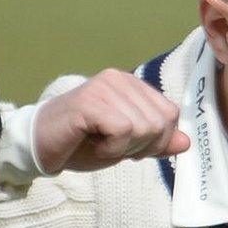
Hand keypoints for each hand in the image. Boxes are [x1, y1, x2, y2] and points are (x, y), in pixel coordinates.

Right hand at [31, 69, 189, 173]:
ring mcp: (104, 87)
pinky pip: (123, 130)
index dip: (157, 140)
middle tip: (113, 146)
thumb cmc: (81, 144)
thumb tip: (186, 142)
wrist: (40, 147)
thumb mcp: (127, 147)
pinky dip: (112, 148)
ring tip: (100, 143)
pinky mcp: (90, 100)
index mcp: (132, 85)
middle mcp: (119, 79)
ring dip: (124, 148)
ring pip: (145, 127)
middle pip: (162, 122)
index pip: (170, 114)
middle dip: (142, 146)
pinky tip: (93, 143)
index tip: (129, 147)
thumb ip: (156, 142)